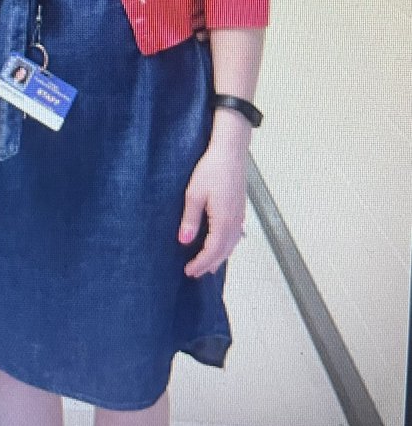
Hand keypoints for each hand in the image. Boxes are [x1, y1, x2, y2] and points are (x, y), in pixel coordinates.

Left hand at [178, 127, 247, 278]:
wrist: (231, 152)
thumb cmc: (212, 169)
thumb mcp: (194, 194)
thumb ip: (190, 219)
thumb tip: (184, 241)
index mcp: (223, 221)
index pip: (212, 251)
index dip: (201, 263)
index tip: (189, 272)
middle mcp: (235, 222)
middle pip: (224, 251)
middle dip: (209, 264)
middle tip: (195, 273)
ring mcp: (240, 216)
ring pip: (232, 244)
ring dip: (220, 256)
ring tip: (208, 265)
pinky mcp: (240, 209)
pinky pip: (236, 235)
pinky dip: (228, 245)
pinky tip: (223, 245)